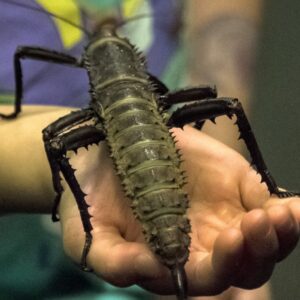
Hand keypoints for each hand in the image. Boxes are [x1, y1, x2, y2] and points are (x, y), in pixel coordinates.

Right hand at [59, 125, 299, 296]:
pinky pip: (268, 202)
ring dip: (280, 232)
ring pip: (265, 239)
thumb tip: (151, 269)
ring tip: (280, 214)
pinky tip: (296, 208)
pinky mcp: (234, 185)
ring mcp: (223, 213)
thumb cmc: (93, 199)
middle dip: (259, 249)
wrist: (104, 155)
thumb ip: (115, 262)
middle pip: (247, 264)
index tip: (230, 239)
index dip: (224, 265)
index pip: (209, 276)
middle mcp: (204, 242)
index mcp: (175, 260)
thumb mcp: (91, 236)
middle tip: (257, 222)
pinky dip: (289, 211)